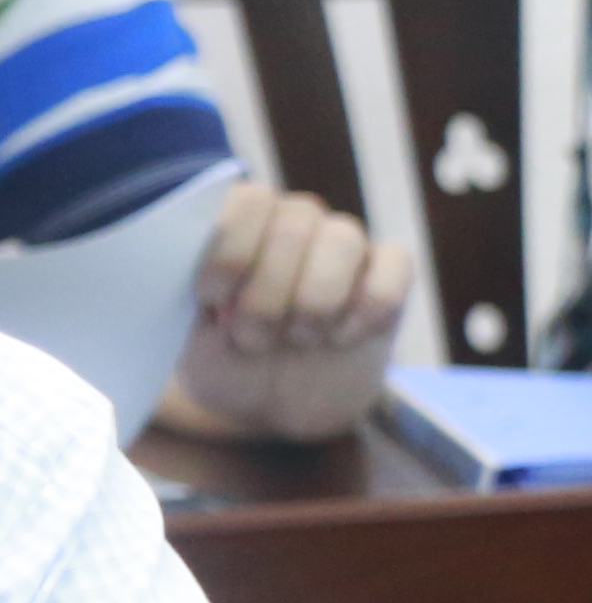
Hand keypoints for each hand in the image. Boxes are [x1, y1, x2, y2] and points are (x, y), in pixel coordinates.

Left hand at [160, 179, 410, 441]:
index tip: (212, 299)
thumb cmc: (226, 358)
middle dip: (268, 294)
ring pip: (343, 241)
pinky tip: (339, 338)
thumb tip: (208, 278)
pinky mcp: (390, 277)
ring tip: (295, 340)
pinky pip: (390, 274)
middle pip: (295, 222)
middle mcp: (297, 222)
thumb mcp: (190, 332)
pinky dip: (363, 313)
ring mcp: (348, 247)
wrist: (273, 403)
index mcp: (244, 223)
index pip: (248, 199)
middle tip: (251, 339)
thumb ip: (196, 298)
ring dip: (313, 303)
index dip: (231, 248)